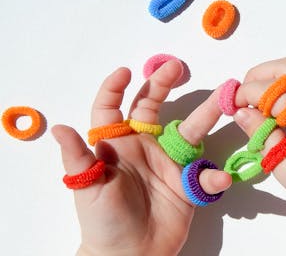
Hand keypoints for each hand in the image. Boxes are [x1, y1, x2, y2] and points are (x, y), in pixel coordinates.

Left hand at [52, 60, 231, 255]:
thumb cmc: (104, 221)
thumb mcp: (88, 189)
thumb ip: (79, 159)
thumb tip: (58, 128)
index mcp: (116, 146)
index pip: (111, 110)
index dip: (114, 89)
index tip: (124, 73)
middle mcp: (143, 147)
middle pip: (151, 108)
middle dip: (162, 84)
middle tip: (175, 67)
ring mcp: (168, 162)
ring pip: (189, 131)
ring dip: (206, 115)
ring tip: (223, 100)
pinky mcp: (188, 182)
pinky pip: (204, 174)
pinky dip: (213, 176)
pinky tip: (216, 180)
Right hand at [233, 57, 285, 216]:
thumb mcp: (284, 166)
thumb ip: (262, 135)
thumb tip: (240, 112)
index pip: (274, 91)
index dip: (247, 93)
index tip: (231, 106)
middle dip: (258, 75)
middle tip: (242, 97)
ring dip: (271, 78)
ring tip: (255, 99)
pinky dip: (284, 85)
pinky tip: (274, 105)